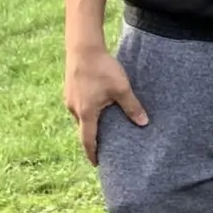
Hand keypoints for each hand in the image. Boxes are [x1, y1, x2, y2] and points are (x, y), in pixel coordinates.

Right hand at [65, 46, 146, 166]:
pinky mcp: (69, 89)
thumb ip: (133, 107)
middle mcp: (73, 108)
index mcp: (86, 113)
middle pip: (83, 129)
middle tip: (102, 148)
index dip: (93, 153)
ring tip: (101, 127)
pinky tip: (96, 106)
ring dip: (89, 123)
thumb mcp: (122, 88)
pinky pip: (78, 106)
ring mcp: (69, 98)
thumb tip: (144, 123)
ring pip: (80, 116)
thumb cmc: (103, 68)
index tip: (97, 164)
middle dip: (92, 139)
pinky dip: (87, 111)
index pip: (88, 140)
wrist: (83, 47)